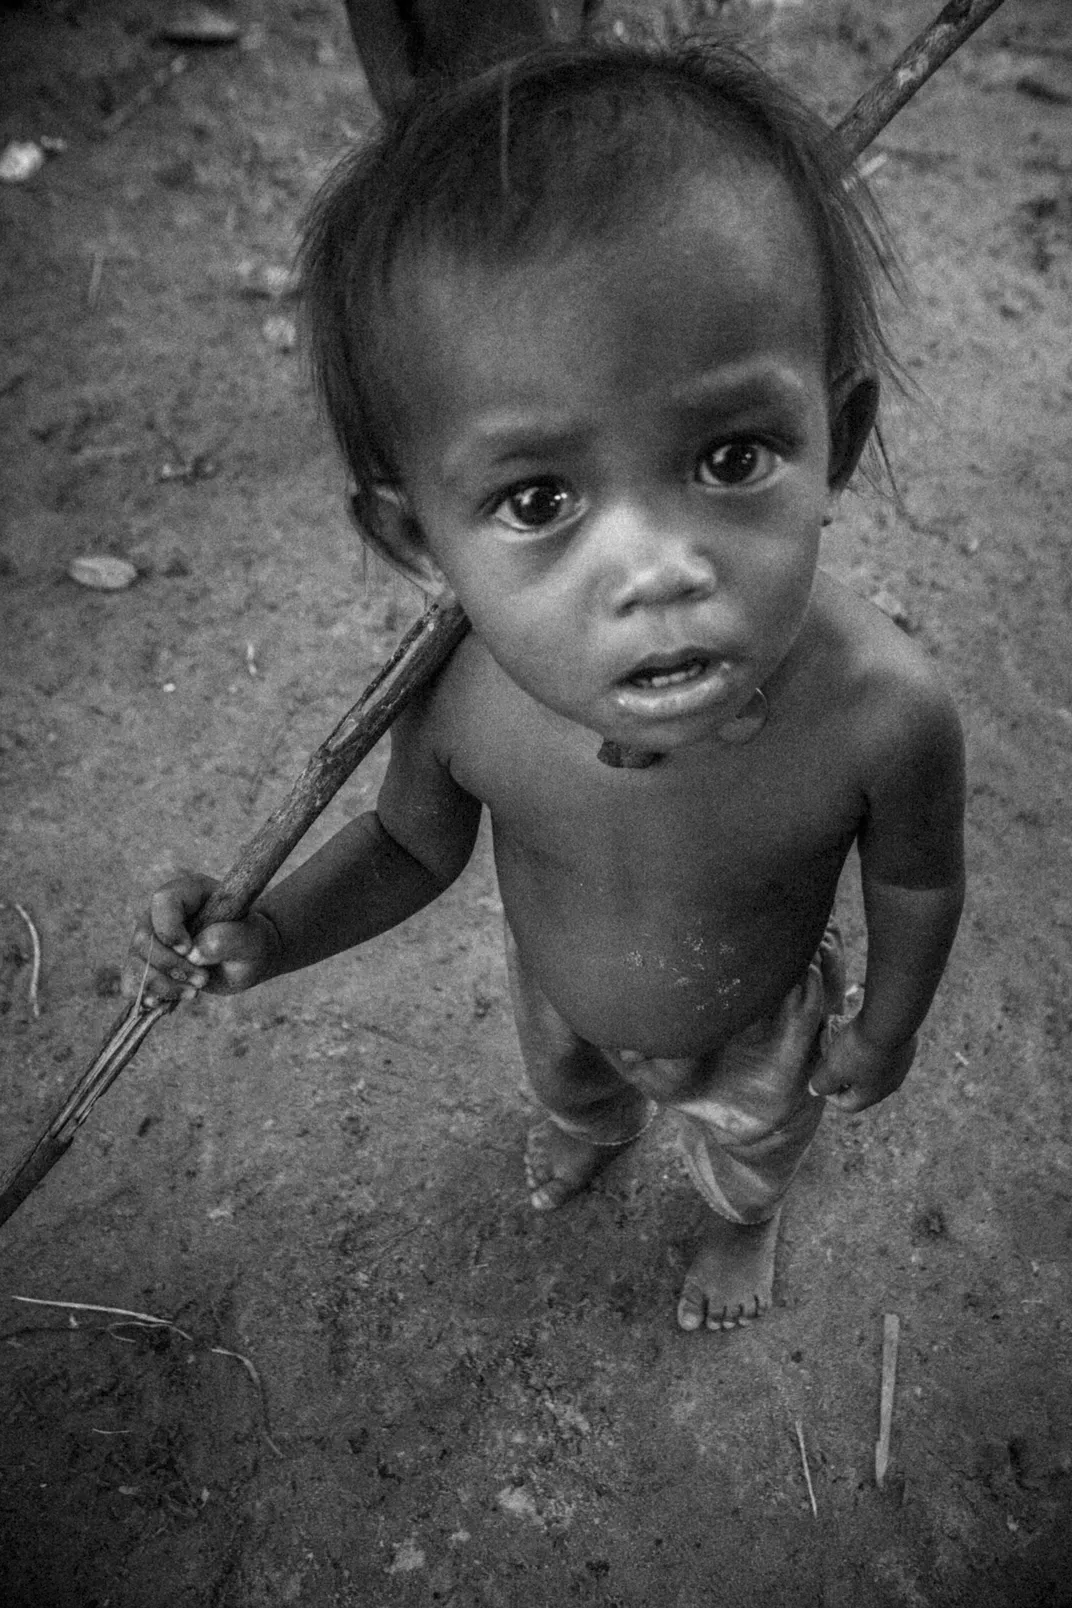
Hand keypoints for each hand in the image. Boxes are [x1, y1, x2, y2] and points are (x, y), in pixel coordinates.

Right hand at [122, 869, 279, 1004]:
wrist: (248, 959)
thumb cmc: (252, 941)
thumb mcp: (251, 939)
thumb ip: (228, 939)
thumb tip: (195, 953)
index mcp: (190, 893)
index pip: (163, 901)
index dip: (169, 928)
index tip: (189, 950)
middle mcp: (163, 913)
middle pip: (144, 937)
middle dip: (171, 966)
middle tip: (203, 981)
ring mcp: (153, 938)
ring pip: (135, 962)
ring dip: (162, 985)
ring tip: (193, 993)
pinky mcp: (149, 963)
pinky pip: (132, 981)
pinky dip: (147, 995)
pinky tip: (165, 1004)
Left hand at [808, 1016, 916, 1113]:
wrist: (890, 1020)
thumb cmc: (859, 1049)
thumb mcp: (834, 1068)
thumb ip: (823, 1083)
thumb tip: (814, 1090)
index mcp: (872, 1095)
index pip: (848, 1105)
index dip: (830, 1095)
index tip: (821, 1077)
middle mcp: (889, 1084)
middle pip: (860, 1085)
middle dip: (842, 1073)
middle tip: (830, 1058)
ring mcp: (899, 1065)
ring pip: (871, 1066)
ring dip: (855, 1057)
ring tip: (842, 1042)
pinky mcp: (904, 1047)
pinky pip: (881, 1050)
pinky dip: (868, 1044)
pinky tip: (859, 1031)